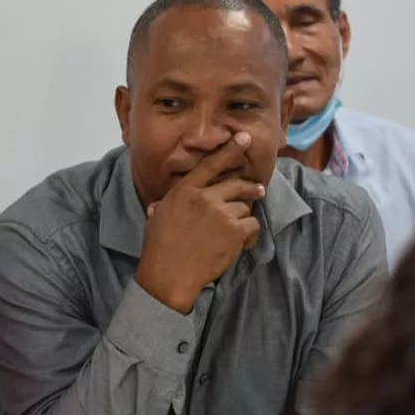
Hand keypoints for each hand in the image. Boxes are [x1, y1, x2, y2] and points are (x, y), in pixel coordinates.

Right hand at [135, 132, 267, 313]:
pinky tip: (240, 245)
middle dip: (250, 187)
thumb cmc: (158, 250)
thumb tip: (157, 206)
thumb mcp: (156, 220)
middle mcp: (204, 197)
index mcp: (184, 192)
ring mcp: (221, 213)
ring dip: (242, 219)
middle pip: (236, 184)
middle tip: (258, 191)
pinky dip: (249, 236)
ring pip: (245, 207)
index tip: (244, 138)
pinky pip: (252, 225)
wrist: (168, 276)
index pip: (210, 165)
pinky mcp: (235, 230)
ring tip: (231, 235)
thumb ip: (163, 207)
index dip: (230, 150)